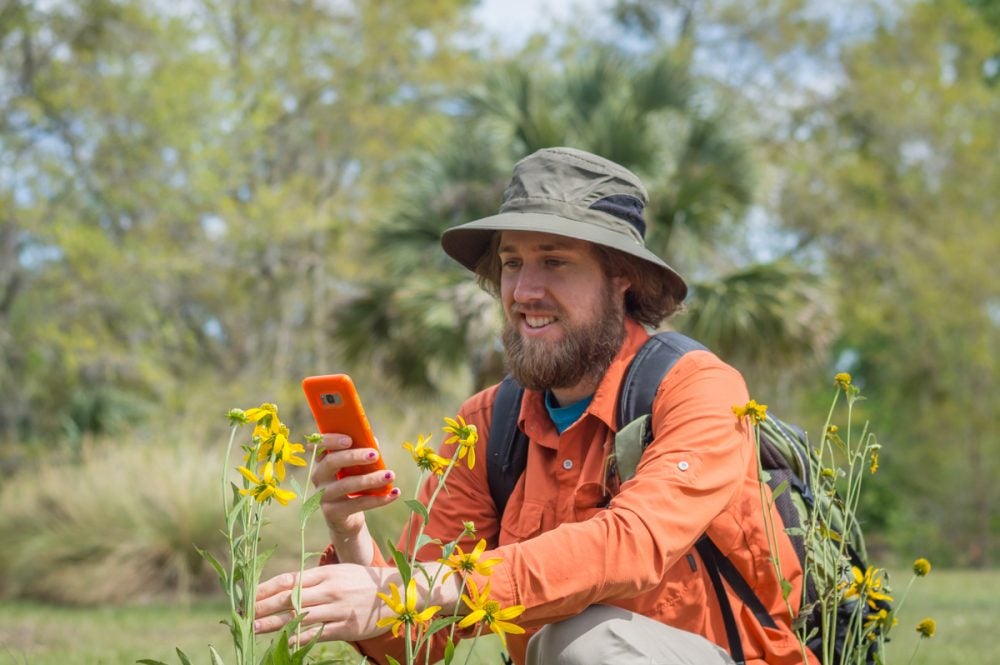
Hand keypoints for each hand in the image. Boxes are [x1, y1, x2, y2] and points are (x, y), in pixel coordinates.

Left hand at [253, 564, 392, 642]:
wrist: (398, 593)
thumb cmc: (364, 582)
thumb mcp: (340, 572)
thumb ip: (316, 579)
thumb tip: (287, 588)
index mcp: (326, 573)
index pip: (289, 580)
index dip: (266, 588)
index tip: (248, 596)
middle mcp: (329, 589)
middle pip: (289, 598)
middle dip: (263, 606)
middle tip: (243, 614)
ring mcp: (337, 609)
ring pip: (298, 617)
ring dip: (273, 623)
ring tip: (254, 628)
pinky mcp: (345, 627)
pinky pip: (316, 633)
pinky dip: (298, 637)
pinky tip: (283, 641)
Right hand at [311, 434, 400, 543]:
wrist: (347, 518)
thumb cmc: (353, 484)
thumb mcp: (355, 468)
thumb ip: (361, 452)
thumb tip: (373, 441)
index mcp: (322, 462)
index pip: (318, 447)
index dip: (331, 441)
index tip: (349, 439)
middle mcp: (318, 478)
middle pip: (331, 463)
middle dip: (353, 456)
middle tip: (375, 454)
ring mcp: (323, 496)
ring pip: (346, 485)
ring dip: (370, 479)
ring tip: (390, 475)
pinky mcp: (333, 513)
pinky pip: (357, 504)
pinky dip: (378, 499)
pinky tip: (394, 493)